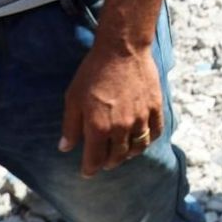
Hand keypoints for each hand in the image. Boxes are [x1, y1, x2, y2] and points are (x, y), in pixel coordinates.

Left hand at [59, 43, 163, 176]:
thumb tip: (66, 148)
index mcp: (98, 128)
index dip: (89, 169)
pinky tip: (142, 139)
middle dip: (108, 163)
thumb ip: (70, 126)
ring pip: (137, 148)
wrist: (122, 50)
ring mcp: (141, 119)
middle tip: (103, 162)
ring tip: (122, 154)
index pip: (94, 160)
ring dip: (128, 155)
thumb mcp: (73, 98)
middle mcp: (121, 128)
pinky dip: (149, 140)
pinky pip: (155, 133)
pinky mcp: (155, 108)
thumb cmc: (93, 72)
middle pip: (117, 157)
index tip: (87, 171)